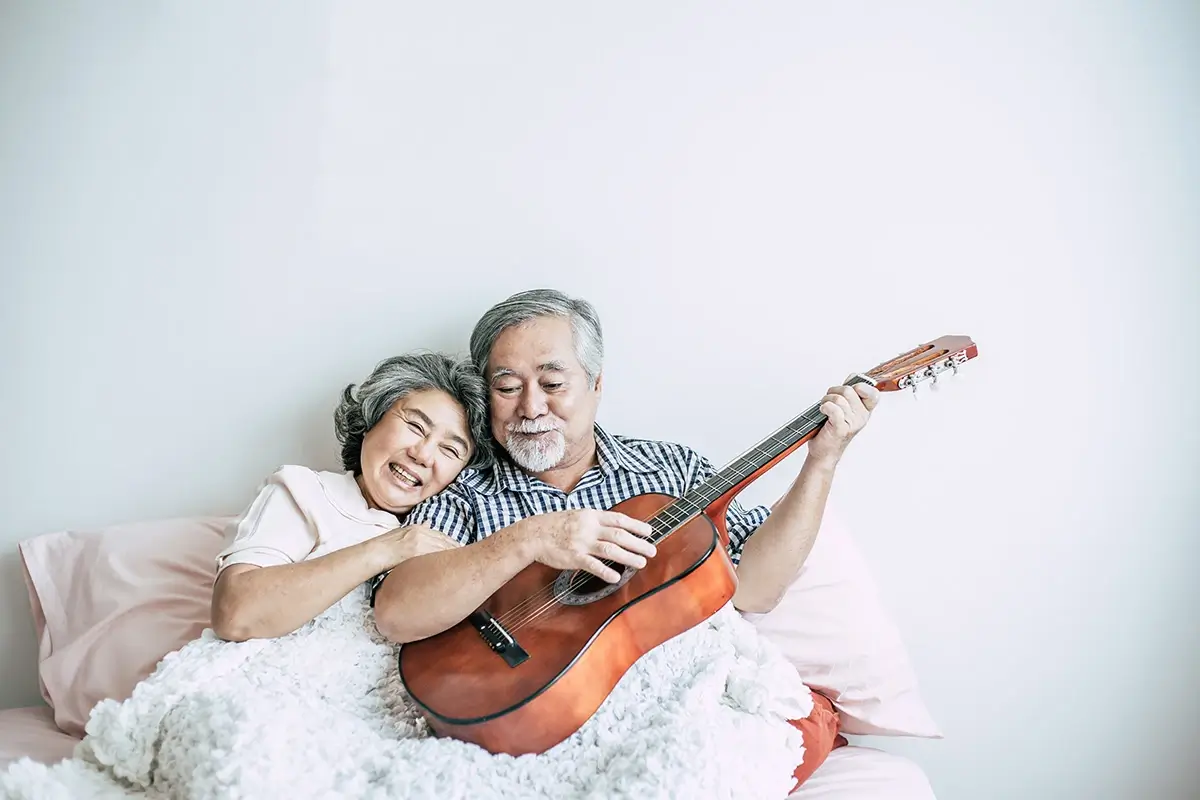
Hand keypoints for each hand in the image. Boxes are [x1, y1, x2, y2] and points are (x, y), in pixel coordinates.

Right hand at [369, 526, 458, 571]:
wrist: (375, 552)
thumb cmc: (386, 544)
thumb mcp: (402, 531)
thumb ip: (418, 527)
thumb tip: (429, 522)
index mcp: (417, 528)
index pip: (440, 535)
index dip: (451, 541)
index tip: (459, 547)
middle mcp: (419, 533)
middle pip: (443, 541)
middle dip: (455, 548)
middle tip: (465, 555)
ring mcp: (418, 543)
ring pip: (440, 548)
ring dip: (451, 554)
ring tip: (461, 562)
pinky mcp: (415, 553)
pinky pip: (433, 556)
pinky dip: (442, 559)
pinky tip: (449, 564)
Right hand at [523, 510, 656, 582]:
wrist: (533, 534)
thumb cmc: (555, 525)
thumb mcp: (578, 515)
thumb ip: (595, 521)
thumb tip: (615, 527)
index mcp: (591, 515)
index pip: (619, 519)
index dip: (636, 526)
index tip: (649, 531)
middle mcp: (589, 528)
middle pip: (619, 535)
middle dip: (638, 543)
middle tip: (652, 550)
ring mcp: (582, 542)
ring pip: (610, 550)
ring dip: (628, 557)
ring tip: (642, 562)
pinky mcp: (574, 557)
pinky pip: (593, 565)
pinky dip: (605, 571)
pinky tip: (616, 577)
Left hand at [808, 380, 879, 466]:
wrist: (824, 451)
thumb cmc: (831, 429)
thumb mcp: (845, 408)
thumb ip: (850, 393)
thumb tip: (853, 376)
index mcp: (865, 411)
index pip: (873, 393)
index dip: (861, 386)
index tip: (851, 389)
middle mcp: (861, 417)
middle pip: (849, 390)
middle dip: (834, 392)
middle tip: (829, 402)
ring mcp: (852, 423)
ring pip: (838, 398)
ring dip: (826, 401)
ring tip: (825, 409)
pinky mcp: (841, 428)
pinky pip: (833, 409)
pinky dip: (825, 407)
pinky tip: (823, 412)